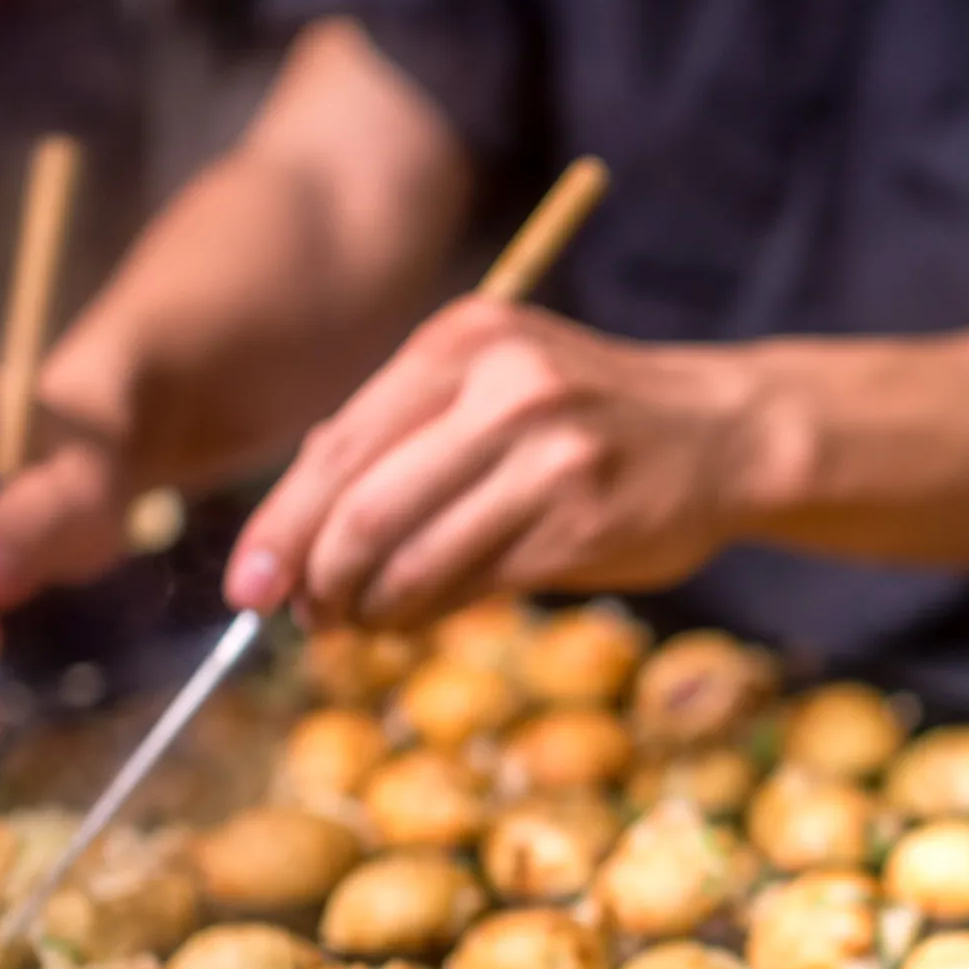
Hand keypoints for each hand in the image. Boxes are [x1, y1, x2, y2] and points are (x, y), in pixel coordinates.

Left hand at [224, 295, 786, 629]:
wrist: (721, 432)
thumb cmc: (588, 417)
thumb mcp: (492, 383)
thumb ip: (401, 433)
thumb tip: (297, 524)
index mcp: (461, 342)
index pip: (339, 447)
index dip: (281, 527)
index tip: (248, 586)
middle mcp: (503, 389)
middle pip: (365, 508)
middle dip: (317, 579)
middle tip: (303, 619)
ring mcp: (548, 457)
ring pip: (416, 558)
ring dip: (371, 610)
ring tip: (357, 627)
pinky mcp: (582, 523)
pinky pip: (475, 585)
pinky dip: (428, 616)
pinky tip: (415, 621)